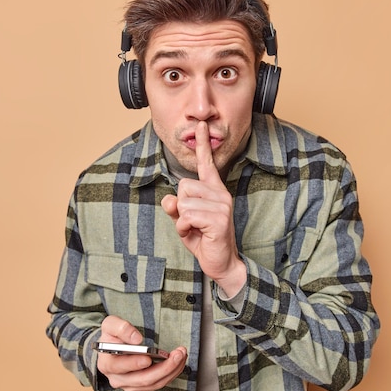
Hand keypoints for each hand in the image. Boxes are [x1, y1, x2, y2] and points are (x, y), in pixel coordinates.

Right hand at [97, 315, 187, 390]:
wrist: (113, 348)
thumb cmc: (112, 337)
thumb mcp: (110, 325)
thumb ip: (121, 328)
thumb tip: (137, 339)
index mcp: (107, 364)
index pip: (120, 366)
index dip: (134, 363)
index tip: (148, 358)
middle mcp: (118, 379)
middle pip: (143, 379)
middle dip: (164, 367)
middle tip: (178, 354)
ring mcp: (130, 386)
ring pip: (154, 383)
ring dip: (172, 370)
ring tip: (182, 355)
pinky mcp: (141, 388)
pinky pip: (159, 384)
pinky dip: (171, 373)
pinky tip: (178, 362)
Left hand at [161, 122, 245, 296]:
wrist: (222, 263)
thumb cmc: (204, 240)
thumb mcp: (184, 222)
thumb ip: (175, 208)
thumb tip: (168, 199)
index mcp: (214, 191)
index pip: (207, 164)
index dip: (202, 145)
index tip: (200, 126)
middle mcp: (220, 195)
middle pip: (183, 186)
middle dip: (180, 207)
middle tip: (192, 222)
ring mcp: (221, 207)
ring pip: (183, 202)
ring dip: (182, 220)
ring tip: (195, 230)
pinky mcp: (219, 220)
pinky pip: (187, 216)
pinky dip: (183, 228)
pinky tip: (197, 234)